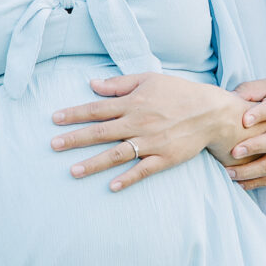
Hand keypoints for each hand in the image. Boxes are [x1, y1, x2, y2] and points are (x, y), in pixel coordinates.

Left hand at [51, 73, 265, 188]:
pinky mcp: (164, 158)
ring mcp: (151, 142)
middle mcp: (138, 123)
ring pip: (117, 154)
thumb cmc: (179, 92)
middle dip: (75, 139)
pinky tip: (111, 186)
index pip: (97, 109)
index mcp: (133, 103)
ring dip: (94, 163)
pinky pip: (143, 170)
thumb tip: (92, 84)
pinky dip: (127, 178)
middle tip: (53, 145)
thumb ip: (119, 83)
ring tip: (73, 171)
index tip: (54, 119)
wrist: (211, 111)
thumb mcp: (149, 79)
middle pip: (101, 132)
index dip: (74, 114)